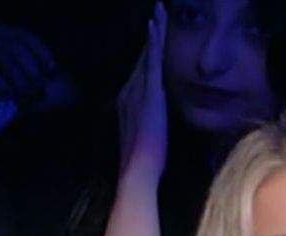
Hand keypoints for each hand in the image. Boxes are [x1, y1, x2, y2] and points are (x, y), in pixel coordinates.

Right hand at [0, 23, 55, 101]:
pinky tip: (5, 97)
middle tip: (36, 88)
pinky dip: (1, 87)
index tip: (51, 68)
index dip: (42, 52)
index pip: (25, 36)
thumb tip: (18, 75)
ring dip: (20, 81)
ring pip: (8, 61)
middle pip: (20, 50)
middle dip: (34, 71)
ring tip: (21, 96)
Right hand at [117, 3, 167, 181]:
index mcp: (127, 100)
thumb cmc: (144, 161)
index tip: (151, 32)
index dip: (145, 49)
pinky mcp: (149, 92)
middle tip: (156, 9)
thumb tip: (152, 119)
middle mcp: (128, 91)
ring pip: (146, 53)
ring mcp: (137, 90)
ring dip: (153, 30)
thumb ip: (147, 122)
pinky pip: (151, 60)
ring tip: (159, 9)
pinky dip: (153, 40)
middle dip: (149, 33)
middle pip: (140, 56)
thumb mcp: (145, 136)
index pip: (139, 69)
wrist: (138, 170)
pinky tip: (155, 24)